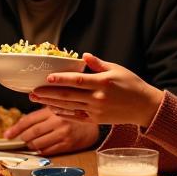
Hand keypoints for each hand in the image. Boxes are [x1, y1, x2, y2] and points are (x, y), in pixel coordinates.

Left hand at [5, 107, 99, 155]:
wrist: (93, 125)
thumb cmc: (72, 116)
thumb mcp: (57, 108)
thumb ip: (41, 112)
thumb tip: (21, 121)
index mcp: (52, 110)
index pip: (28, 120)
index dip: (15, 129)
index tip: (6, 135)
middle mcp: (57, 121)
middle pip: (32, 133)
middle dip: (23, 138)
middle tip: (21, 139)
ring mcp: (63, 134)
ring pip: (38, 143)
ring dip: (31, 145)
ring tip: (31, 143)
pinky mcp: (68, 145)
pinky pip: (48, 151)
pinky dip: (41, 150)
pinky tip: (41, 148)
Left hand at [28, 53, 163, 126]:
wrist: (144, 106)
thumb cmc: (131, 84)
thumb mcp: (117, 69)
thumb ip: (98, 64)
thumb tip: (84, 55)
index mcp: (103, 82)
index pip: (77, 81)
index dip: (61, 79)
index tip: (47, 78)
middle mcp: (98, 97)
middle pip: (68, 95)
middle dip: (47, 93)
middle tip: (32, 91)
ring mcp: (96, 111)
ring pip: (69, 106)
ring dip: (50, 103)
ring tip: (36, 99)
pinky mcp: (96, 120)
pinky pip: (75, 117)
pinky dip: (62, 113)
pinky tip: (51, 109)